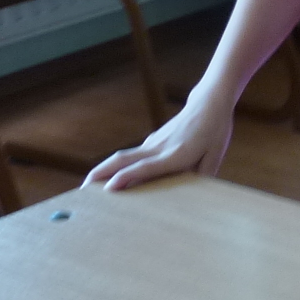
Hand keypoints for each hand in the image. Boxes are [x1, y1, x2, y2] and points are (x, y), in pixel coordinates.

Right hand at [83, 96, 235, 190]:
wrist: (209, 103)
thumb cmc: (215, 131)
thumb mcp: (216, 155)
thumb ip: (204, 175)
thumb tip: (194, 196)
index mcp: (176, 153)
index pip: (147, 167)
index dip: (127, 177)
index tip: (109, 188)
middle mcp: (159, 147)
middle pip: (123, 159)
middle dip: (101, 173)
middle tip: (83, 190)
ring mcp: (153, 143)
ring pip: (123, 156)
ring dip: (104, 170)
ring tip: (88, 187)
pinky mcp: (153, 142)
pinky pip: (132, 156)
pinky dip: (118, 167)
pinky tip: (112, 179)